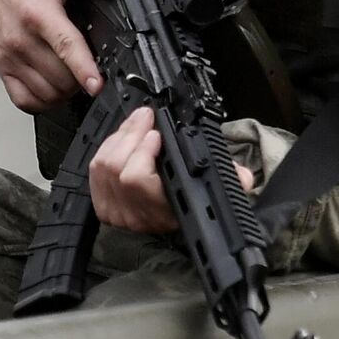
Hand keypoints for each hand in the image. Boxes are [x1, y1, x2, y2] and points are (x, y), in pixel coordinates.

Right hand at [0, 0, 112, 112]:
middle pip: (59, 76)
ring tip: (74, 76)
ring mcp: (7, 55)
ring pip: (45, 92)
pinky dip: (43, 101)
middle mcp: (19, 37)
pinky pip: (23, 99)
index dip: (84, 69)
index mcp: (38, 11)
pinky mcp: (0, 66)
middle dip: (81, 78)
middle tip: (91, 67)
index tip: (96, 84)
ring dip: (65, 91)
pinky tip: (53, 88)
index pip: (65, 46)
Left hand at [91, 106, 254, 234]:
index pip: (136, 180)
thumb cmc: (192, 201)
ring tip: (137, 122)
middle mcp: (137, 215)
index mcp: (164, 211)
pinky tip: (123, 137)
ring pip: (104, 165)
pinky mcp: (103, 206)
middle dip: (131, 134)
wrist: (172, 221)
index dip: (142, 152)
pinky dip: (108, 148)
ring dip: (120, 137)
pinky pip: (95, 171)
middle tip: (146, 117)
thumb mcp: (213, 190)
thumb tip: (242, 177)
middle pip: (116, 167)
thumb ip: (229, 178)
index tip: (157, 134)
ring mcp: (116, 212)